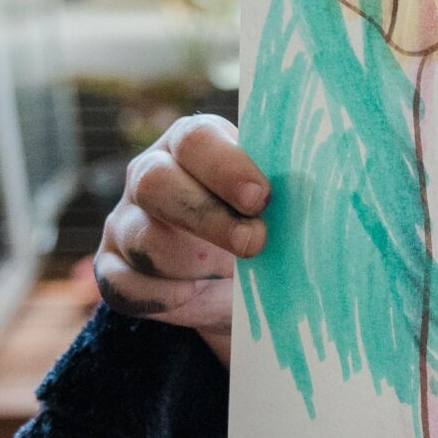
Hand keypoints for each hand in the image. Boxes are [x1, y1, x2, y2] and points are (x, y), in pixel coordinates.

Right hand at [95, 115, 268, 365]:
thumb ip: (286, 192)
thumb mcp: (275, 206)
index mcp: (192, 144)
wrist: (233, 289)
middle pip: (156, 183)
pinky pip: (126, 286)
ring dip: (193, 264)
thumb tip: (325, 197)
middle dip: (208, 218)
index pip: (196, 140)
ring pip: (143, 239)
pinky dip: (166, 298)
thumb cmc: (262, 228)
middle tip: (254, 243)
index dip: (226, 167)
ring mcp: (125, 222)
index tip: (262, 198)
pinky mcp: (112, 269)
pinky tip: (196, 297)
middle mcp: (150, 174)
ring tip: (234, 279)